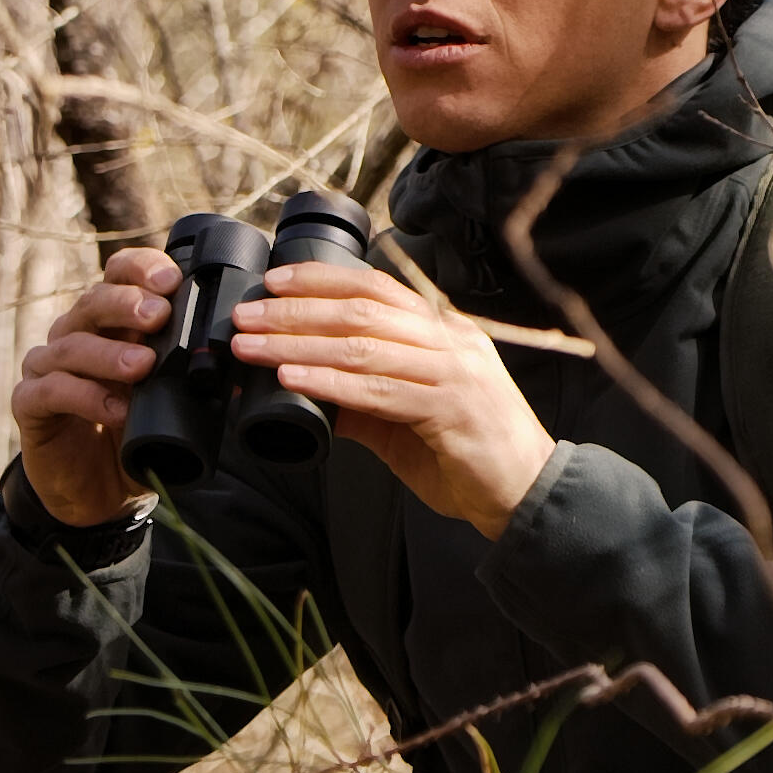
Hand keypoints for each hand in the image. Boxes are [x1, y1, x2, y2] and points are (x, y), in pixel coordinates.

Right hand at [10, 246, 179, 527]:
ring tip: (143, 366)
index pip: (117, 276)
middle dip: (127, 304)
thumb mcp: (171, 405)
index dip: (140, 270)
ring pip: (71, 346)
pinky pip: (51, 391)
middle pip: (94, 303)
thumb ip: (196, 384)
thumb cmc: (134, 436)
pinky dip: (84, 397)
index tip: (172, 280)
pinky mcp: (30, 404)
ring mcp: (47, 368)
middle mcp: (74, 336)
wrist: (98, 493)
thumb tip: (240, 373)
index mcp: (110, 323)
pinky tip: (114, 410)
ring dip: (109, 353)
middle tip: (159, 315)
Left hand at [231, 262, 556, 538]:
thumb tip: (302, 386)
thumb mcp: (406, 417)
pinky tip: (294, 378)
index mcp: (443, 332)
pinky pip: (380, 390)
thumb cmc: (468, 453)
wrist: (525, 493)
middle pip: (363, 310)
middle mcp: (450, 342)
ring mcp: (454, 373)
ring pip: (365, 345)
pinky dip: (331, 382)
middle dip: (296, 310)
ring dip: (300, 343)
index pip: (376, 288)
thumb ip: (361, 399)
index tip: (274, 282)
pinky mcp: (452, 410)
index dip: (322, 279)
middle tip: (247, 317)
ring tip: (254, 346)